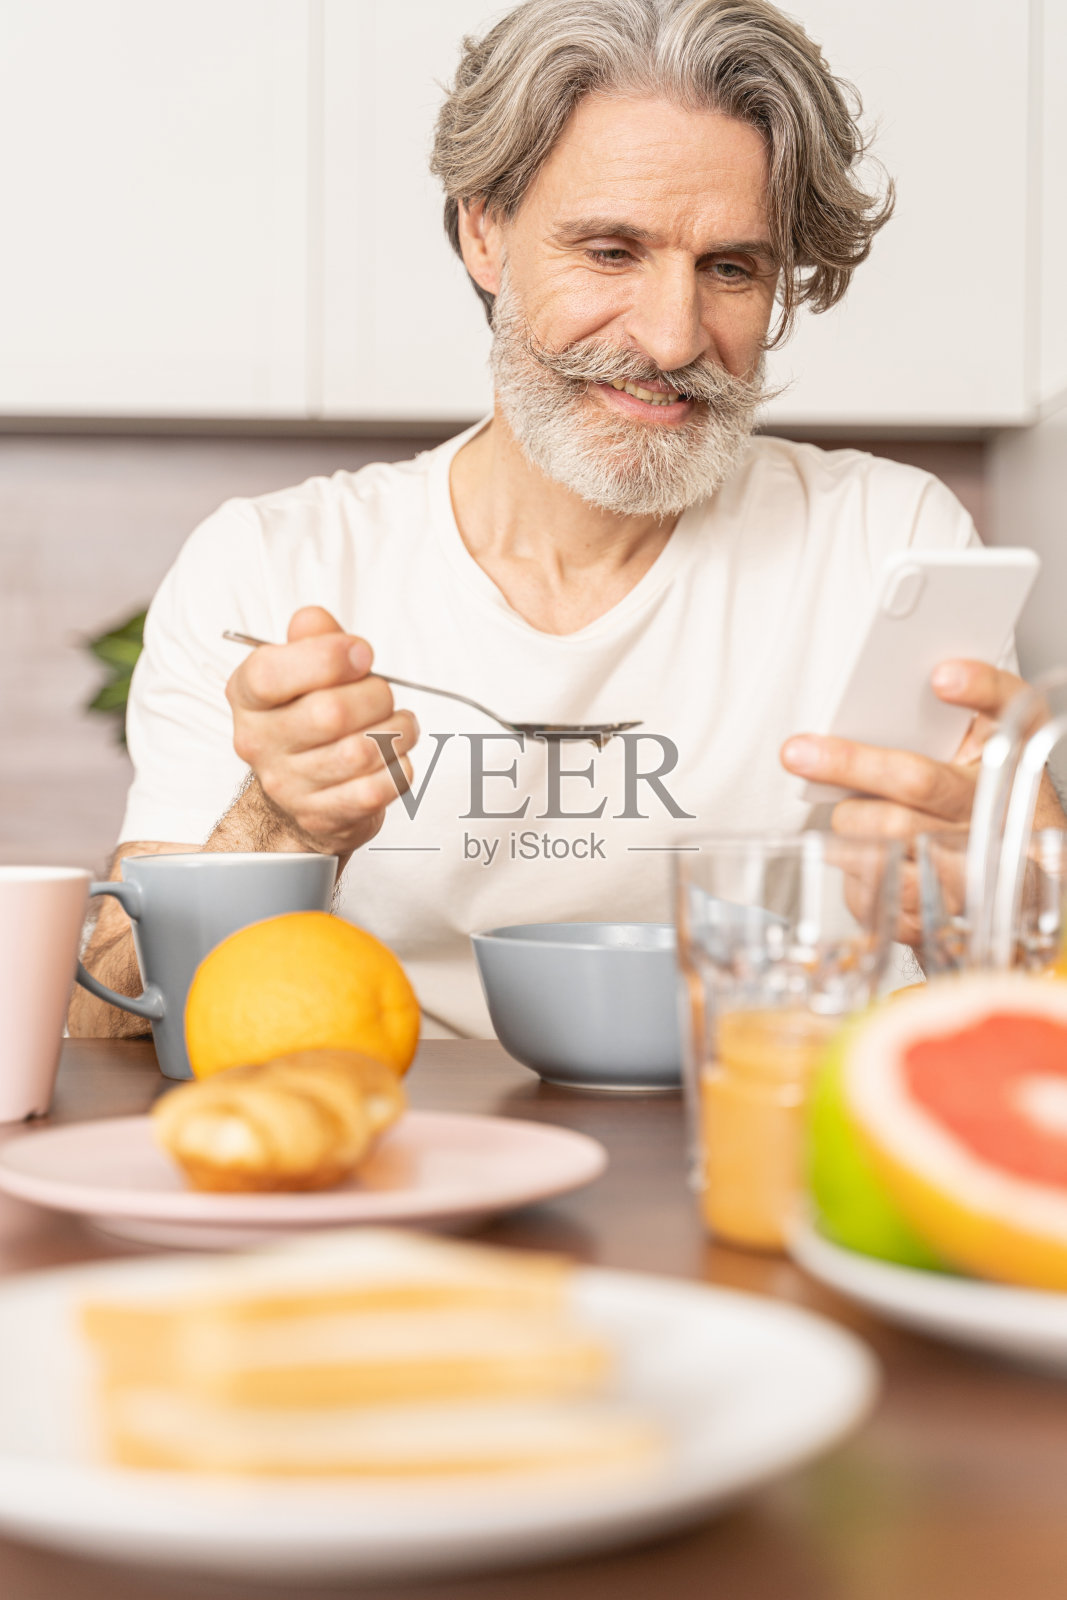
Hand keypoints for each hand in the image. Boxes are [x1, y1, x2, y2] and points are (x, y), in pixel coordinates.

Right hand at [226, 606, 417, 856]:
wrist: (300, 792)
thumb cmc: (307, 719)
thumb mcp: (302, 669)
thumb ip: (312, 638)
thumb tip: (314, 621)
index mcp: (248, 696)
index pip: (270, 673)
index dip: (327, 657)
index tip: (362, 653)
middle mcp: (259, 742)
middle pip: (329, 714)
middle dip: (375, 696)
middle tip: (383, 695)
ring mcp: (287, 785)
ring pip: (360, 753)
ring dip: (397, 732)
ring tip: (400, 725)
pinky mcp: (320, 815)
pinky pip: (375, 790)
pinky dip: (398, 768)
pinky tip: (395, 757)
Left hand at [780, 660, 1065, 942]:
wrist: (1009, 887)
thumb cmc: (973, 810)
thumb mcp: (971, 759)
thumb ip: (932, 725)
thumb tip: (873, 705)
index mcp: (1008, 757)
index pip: (1011, 709)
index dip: (980, 690)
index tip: (941, 675)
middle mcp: (997, 808)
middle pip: (920, 780)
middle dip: (850, 764)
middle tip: (799, 752)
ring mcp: (976, 863)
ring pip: (889, 834)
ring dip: (850, 820)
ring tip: (847, 813)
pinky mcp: (945, 908)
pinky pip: (880, 886)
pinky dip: (854, 866)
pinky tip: (856, 854)